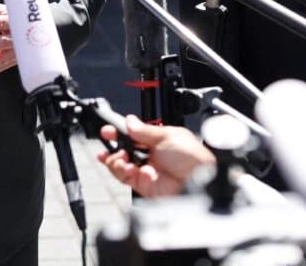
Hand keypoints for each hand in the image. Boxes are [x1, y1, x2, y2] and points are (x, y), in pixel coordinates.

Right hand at [97, 115, 214, 197]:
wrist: (197, 183)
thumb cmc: (191, 158)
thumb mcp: (167, 136)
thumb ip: (144, 130)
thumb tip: (129, 121)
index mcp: (159, 140)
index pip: (134, 134)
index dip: (120, 131)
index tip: (109, 129)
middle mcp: (151, 155)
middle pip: (124, 149)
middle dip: (114, 144)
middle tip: (108, 139)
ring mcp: (146, 170)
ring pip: (121, 163)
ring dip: (116, 158)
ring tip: (121, 157)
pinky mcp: (142, 185)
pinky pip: (124, 177)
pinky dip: (121, 170)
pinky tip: (128, 167)